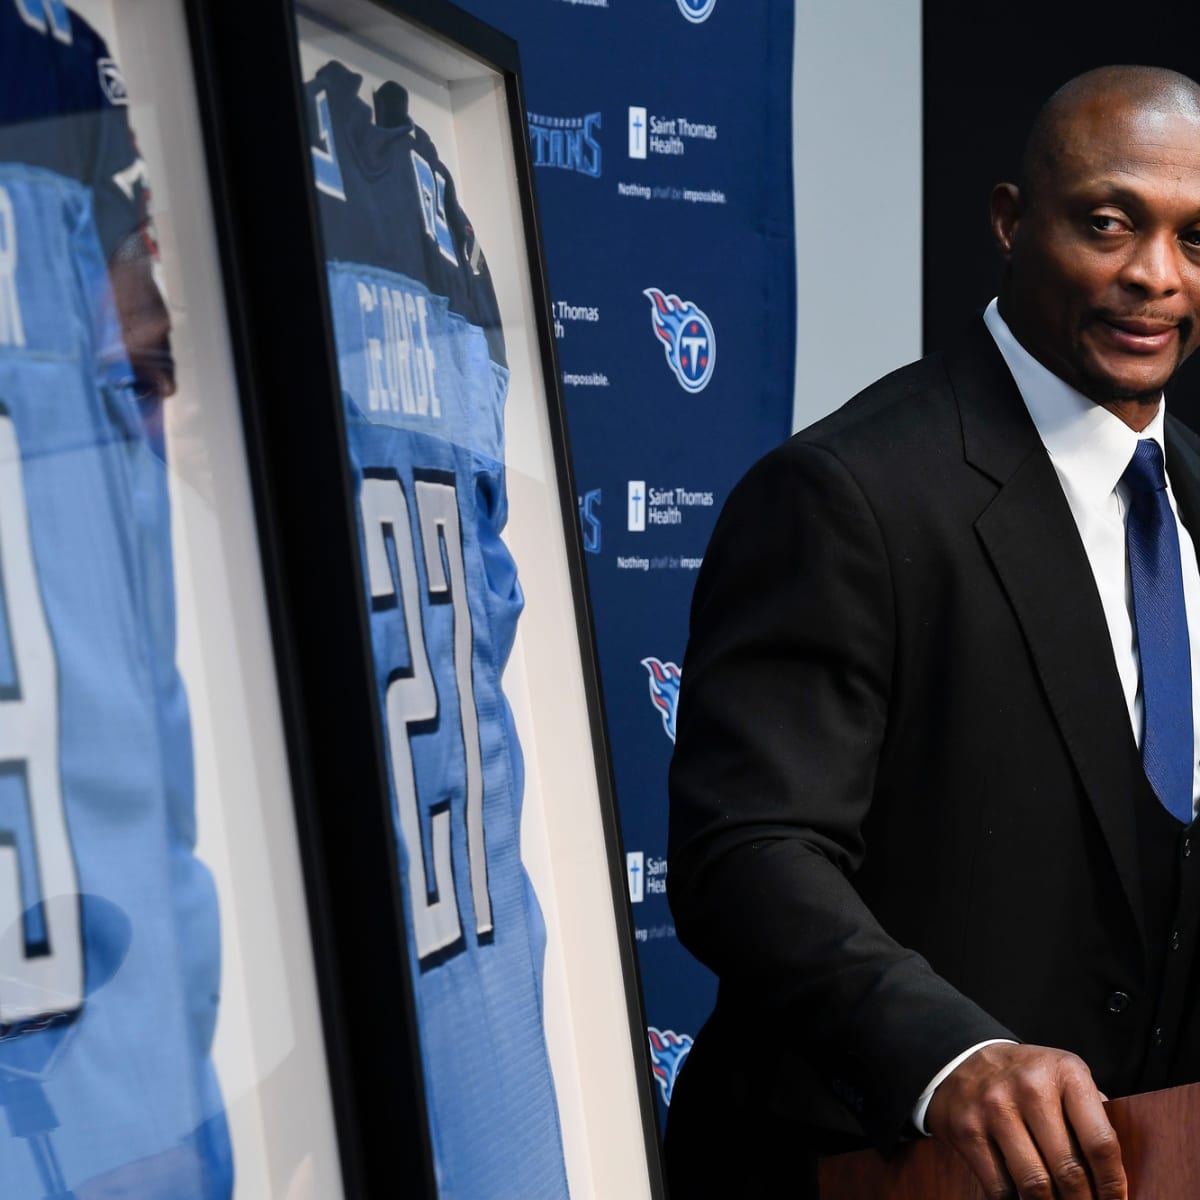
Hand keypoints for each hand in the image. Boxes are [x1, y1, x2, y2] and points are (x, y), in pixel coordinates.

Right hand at [925, 1042, 1125, 1199]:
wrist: (963, 1059)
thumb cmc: (1028, 1079)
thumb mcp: (1065, 1078)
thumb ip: (1093, 1115)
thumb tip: (1118, 1176)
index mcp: (1066, 1073)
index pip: (1101, 1143)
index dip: (1114, 1185)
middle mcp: (1030, 1087)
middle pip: (1069, 1170)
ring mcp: (995, 1108)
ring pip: (1035, 1185)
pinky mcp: (967, 1130)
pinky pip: (999, 1187)